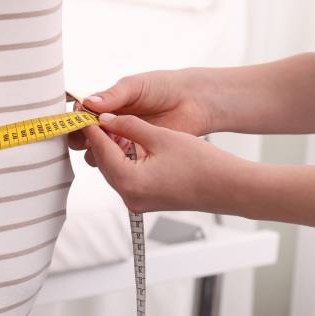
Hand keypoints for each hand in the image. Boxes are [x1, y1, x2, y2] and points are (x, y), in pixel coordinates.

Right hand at [68, 69, 216, 156]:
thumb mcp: (136, 86)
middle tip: (90, 135)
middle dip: (84, 137)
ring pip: (99, 153)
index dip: (77, 119)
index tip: (78, 121)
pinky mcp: (137, 155)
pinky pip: (120, 163)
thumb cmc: (165, 87)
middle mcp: (111, 124)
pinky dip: (118, 160)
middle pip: (85, 137)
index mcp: (107, 105)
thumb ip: (113, 95)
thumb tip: (88, 103)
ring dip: (100, 149)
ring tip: (111, 141)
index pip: (82, 115)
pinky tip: (125, 151)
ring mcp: (123, 141)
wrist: (194, 101)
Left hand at [83, 113, 238, 213]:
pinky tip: (129, 144)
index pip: (101, 150)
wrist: (229, 187)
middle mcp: (129, 197)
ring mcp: (138, 202)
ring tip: (112, 126)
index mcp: (129, 181)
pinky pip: (127, 178)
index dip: (93, 128)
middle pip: (104, 163)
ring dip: (113, 150)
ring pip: (115, 171)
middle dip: (100, 140)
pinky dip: (125, 161)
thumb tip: (107, 119)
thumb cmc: (200, 163)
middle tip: (96, 117)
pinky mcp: (147, 201)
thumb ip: (129, 126)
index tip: (85, 113)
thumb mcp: (161, 136)